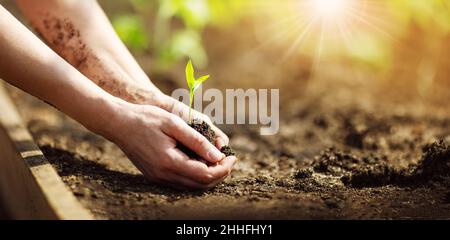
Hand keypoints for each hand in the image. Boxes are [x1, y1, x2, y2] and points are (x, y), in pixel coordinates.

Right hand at [103, 101, 236, 189]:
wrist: (118, 122)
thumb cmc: (146, 118)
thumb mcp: (174, 123)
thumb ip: (198, 141)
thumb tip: (219, 156)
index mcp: (169, 162)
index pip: (205, 175)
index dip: (223, 168)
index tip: (233, 156)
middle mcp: (163, 175)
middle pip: (200, 185)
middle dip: (219, 174)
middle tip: (229, 159)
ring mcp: (158, 178)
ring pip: (191, 186)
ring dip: (208, 176)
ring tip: (219, 160)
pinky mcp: (155, 175)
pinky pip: (181, 182)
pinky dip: (196, 175)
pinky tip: (201, 161)